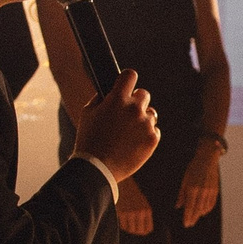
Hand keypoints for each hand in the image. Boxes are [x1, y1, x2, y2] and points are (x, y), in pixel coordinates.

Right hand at [76, 67, 159, 184]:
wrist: (98, 168)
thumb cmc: (89, 140)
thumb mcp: (88, 113)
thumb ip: (101, 98)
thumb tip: (111, 91)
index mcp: (117, 99)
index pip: (130, 75)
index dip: (127, 79)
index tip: (126, 84)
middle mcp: (134, 109)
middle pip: (143, 94)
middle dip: (135, 101)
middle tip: (126, 113)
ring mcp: (145, 124)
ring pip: (151, 113)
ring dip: (142, 119)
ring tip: (129, 132)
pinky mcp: (153, 139)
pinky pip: (154, 130)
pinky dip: (146, 134)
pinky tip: (133, 142)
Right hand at [118, 188, 154, 235]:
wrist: (123, 184)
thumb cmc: (133, 194)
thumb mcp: (143, 203)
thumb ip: (145, 215)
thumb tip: (144, 231)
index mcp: (147, 210)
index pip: (148, 229)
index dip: (143, 231)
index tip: (139, 231)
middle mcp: (140, 213)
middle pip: (139, 231)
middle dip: (135, 231)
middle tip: (131, 228)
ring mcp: (131, 213)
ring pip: (130, 229)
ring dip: (128, 228)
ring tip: (126, 223)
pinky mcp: (122, 213)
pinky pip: (123, 226)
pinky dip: (122, 225)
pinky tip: (122, 219)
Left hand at [177, 143, 220, 225]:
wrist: (207, 159)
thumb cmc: (193, 169)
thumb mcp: (185, 180)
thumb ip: (182, 195)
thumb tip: (178, 206)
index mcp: (192, 188)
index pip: (189, 207)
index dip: (187, 216)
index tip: (185, 224)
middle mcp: (201, 191)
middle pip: (197, 209)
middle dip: (193, 218)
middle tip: (189, 224)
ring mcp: (209, 191)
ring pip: (205, 208)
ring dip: (200, 214)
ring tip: (195, 218)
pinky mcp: (215, 190)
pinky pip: (211, 203)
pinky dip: (207, 209)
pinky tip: (203, 212)